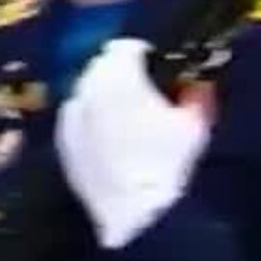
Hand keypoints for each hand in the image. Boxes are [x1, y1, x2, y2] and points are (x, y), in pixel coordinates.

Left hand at [57, 38, 207, 249]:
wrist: (135, 214)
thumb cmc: (168, 163)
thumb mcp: (194, 124)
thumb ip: (196, 95)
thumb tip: (197, 84)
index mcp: (118, 75)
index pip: (126, 47)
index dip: (145, 56)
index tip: (159, 72)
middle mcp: (87, 87)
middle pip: (102, 66)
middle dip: (121, 74)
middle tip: (143, 94)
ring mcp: (70, 115)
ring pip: (86, 91)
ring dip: (103, 96)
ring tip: (126, 119)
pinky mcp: (63, 141)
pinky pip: (77, 119)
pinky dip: (90, 121)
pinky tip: (109, 140)